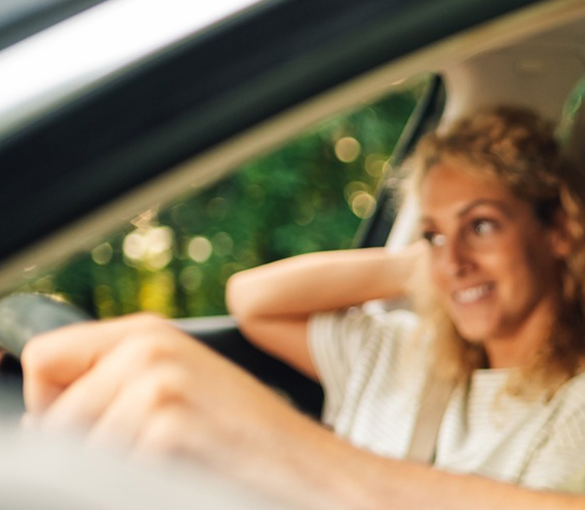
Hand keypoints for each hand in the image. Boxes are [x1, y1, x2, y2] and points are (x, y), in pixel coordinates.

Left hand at [21, 314, 325, 483]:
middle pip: (53, 416)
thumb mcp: (182, 393)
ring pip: (75, 449)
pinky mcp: (166, 426)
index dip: (52, 407)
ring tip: (177, 467)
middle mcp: (149, 347)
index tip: (87, 433)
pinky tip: (185, 477)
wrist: (313, 472)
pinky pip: (107, 472)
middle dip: (88, 449)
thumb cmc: (249, 443)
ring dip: (116, 471)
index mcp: (150, 332)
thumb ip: (117, 385)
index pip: (43, 360)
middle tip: (158, 458)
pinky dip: (140, 484)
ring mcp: (157, 384)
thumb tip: (40, 419)